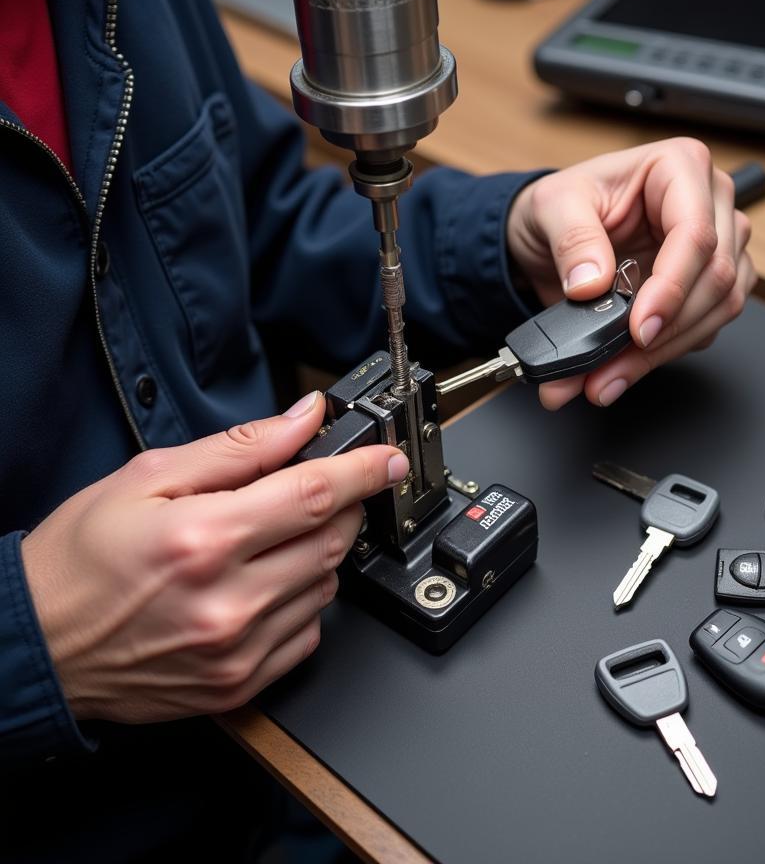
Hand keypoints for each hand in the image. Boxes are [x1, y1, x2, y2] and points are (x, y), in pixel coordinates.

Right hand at [20, 392, 407, 722]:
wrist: (36, 645)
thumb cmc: (80, 560)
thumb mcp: (148, 478)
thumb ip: (239, 448)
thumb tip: (303, 420)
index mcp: (205, 540)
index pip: (316, 495)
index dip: (363, 470)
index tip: (388, 458)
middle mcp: (229, 602)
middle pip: (333, 540)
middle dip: (338, 506)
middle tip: (308, 491)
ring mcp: (238, 650)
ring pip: (327, 585)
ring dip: (317, 552)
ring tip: (265, 541)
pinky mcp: (240, 684)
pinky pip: (309, 633)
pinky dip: (302, 600)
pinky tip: (262, 585)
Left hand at [506, 138, 755, 408]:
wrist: (552, 233)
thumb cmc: (562, 205)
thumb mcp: (551, 206)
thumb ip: (572, 239)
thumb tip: (592, 283)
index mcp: (680, 168)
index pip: (696, 233)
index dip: (672, 287)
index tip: (639, 328)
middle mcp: (711, 204)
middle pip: (715, 278)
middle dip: (663, 333)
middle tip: (610, 367)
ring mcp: (719, 246)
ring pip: (718, 309)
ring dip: (663, 352)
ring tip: (606, 377)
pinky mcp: (710, 285)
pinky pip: (705, 327)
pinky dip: (664, 354)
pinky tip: (623, 368)